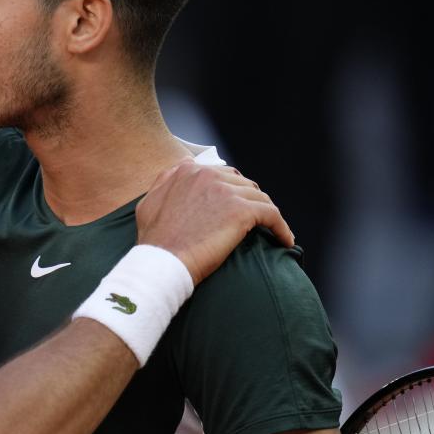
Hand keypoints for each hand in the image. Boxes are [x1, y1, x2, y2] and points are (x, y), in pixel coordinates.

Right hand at [135, 160, 292, 283]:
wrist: (162, 263)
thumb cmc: (154, 242)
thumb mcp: (149, 203)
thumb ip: (166, 182)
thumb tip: (180, 170)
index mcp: (186, 171)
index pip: (220, 174)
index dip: (230, 191)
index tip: (234, 208)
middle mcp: (207, 174)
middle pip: (242, 183)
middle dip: (248, 200)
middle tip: (252, 221)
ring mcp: (226, 191)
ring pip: (259, 198)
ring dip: (265, 214)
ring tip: (270, 231)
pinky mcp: (242, 210)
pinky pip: (272, 215)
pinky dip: (281, 228)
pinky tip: (285, 241)